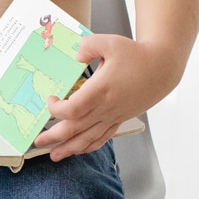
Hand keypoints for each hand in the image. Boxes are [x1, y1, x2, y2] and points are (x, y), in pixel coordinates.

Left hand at [33, 33, 173, 161]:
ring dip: (69, 148)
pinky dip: (89, 146)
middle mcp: (106, 107)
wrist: (162, 68)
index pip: (73, 109)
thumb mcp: (110, 42)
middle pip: (75, 128)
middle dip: (54, 137)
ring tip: (54, 156)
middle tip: (37, 142)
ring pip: (88, 138)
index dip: (56, 109)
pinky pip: (103, 138)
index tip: (50, 99)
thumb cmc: (136, 55)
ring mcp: (113, 116)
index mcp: (101, 90)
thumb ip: (88, 46)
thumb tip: (75, 56)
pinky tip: (78, 150)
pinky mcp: (119, 119)